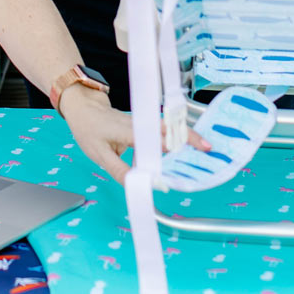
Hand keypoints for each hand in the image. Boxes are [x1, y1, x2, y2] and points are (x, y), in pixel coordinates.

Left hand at [59, 86, 210, 185]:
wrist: (84, 108)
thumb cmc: (90, 129)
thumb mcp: (99, 154)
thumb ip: (118, 170)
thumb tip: (139, 185)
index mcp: (130, 130)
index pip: (156, 135)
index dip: (174, 143)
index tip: (192, 151)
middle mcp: (139, 124)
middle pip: (169, 128)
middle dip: (189, 136)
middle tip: (210, 149)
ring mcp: (142, 123)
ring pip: (168, 128)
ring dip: (186, 137)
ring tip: (205, 149)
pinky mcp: (143, 126)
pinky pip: (162, 132)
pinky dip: (176, 139)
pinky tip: (185, 150)